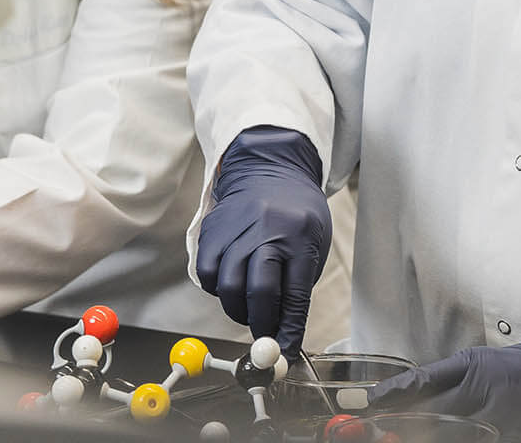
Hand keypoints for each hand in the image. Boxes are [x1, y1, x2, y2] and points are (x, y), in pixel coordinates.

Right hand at [194, 125, 330, 352]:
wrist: (270, 170)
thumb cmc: (297, 215)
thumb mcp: (312, 245)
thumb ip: (297, 286)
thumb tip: (282, 333)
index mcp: (300, 236)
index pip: (294, 293)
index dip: (288, 329)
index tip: (285, 350)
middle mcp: (266, 230)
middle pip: (257, 290)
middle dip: (261, 323)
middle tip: (264, 335)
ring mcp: (235, 227)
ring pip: (228, 285)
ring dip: (238, 309)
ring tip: (249, 307)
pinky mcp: (212, 229)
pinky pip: (208, 272)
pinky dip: (218, 289)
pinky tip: (232, 284)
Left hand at [369, 344, 520, 442]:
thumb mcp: (488, 361)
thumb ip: (455, 376)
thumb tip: (416, 390)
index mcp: (476, 368)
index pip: (425, 380)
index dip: (395, 393)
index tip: (375, 401)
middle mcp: (484, 393)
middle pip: (431, 413)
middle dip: (402, 423)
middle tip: (380, 430)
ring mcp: (499, 422)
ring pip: (451, 435)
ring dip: (426, 437)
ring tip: (402, 439)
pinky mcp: (514, 440)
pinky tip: (446, 442)